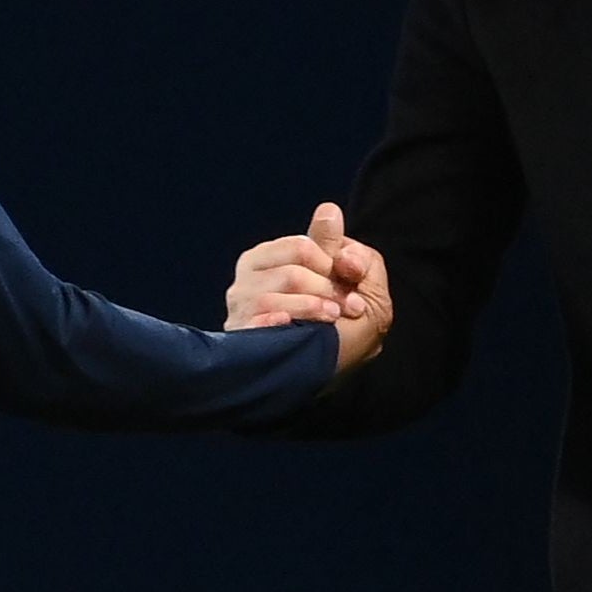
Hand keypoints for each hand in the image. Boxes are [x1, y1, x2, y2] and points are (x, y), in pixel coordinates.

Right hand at [225, 202, 392, 374]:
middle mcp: (249, 277)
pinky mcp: (238, 331)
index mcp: (271, 257)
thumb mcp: (354, 287)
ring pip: (277, 293)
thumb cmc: (340, 333)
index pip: (302, 247)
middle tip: (348, 310)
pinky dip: (284, 320)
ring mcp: (240, 305)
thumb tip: (330, 210)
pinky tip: (292, 328)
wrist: (319, 381)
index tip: (353, 284)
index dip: (333, 264)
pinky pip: (261, 316)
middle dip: (328, 290)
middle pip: (293, 269)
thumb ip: (341, 249)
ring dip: (313, 307)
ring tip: (329, 320)